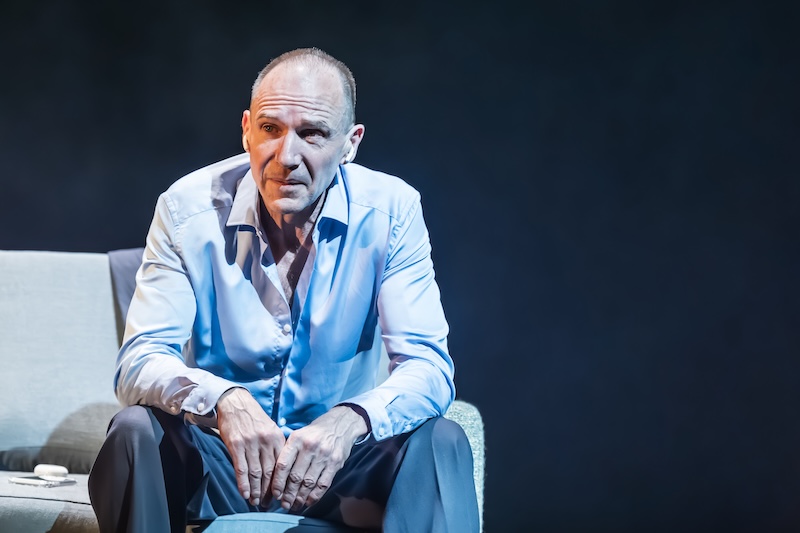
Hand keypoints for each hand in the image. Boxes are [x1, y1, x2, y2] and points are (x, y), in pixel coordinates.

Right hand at [216, 387, 285, 506]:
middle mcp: (265, 441)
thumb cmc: (254, 417)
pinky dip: (243, 483)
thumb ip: (276, 445)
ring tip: (254, 502)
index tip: (279, 495)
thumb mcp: (271, 427)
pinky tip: (244, 493)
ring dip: (255, 490)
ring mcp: (251, 444)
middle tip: (266, 503)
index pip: (280, 466)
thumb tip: (281, 467)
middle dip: (268, 491)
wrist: (236, 403)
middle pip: (269, 472)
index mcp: (276, 437)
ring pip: (255, 473)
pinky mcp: (236, 445)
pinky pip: (241, 468)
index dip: (279, 483)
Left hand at [272, 405, 367, 510]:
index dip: (278, 483)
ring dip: (300, 498)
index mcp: (297, 439)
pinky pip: (323, 484)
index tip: (275, 494)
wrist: (341, 424)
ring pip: (308, 483)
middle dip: (288, 494)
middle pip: (295, 477)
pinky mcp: (335, 462)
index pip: (283, 465)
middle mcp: (309, 447)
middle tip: (284, 504)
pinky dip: (315, 496)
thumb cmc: (315, 433)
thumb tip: (275, 478)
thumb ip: (288, 452)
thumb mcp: (299, 435)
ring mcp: (324, 455)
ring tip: (294, 505)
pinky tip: (309, 501)